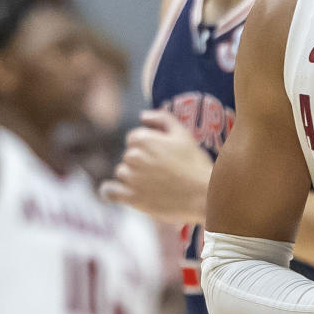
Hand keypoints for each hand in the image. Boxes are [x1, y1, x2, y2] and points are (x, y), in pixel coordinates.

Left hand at [101, 110, 212, 224]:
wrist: (204, 196)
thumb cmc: (196, 164)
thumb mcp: (183, 134)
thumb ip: (161, 118)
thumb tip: (142, 115)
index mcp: (143, 139)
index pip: (134, 139)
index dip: (148, 146)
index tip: (161, 156)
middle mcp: (133, 157)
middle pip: (128, 156)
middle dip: (141, 162)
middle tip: (161, 172)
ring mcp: (131, 178)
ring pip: (122, 173)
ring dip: (132, 177)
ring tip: (153, 184)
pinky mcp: (131, 198)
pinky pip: (110, 192)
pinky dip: (112, 191)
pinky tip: (121, 192)